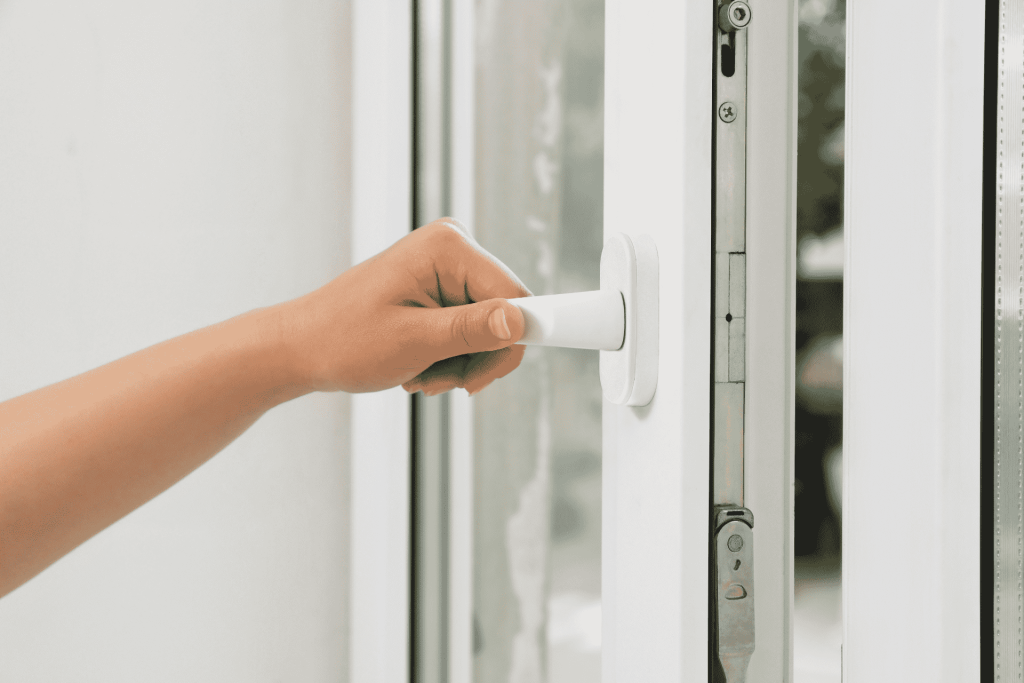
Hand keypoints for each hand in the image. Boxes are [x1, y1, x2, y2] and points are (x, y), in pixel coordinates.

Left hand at [284, 218, 531, 395]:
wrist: (300, 347)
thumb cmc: (343, 340)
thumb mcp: (413, 341)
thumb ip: (471, 330)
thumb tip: (521, 322)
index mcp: (448, 247)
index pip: (514, 296)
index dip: (509, 343)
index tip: (487, 379)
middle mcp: (452, 248)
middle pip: (504, 315)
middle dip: (475, 358)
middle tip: (438, 383)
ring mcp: (445, 268)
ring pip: (488, 330)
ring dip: (459, 364)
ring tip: (420, 375)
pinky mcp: (440, 288)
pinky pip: (468, 330)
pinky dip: (448, 358)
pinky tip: (418, 366)